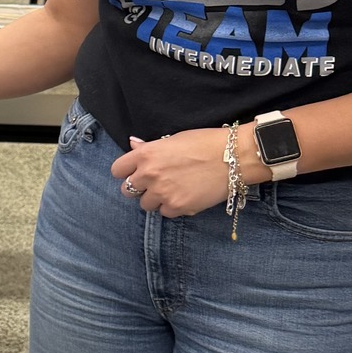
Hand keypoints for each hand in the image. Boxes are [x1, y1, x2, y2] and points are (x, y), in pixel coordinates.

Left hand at [113, 128, 264, 217]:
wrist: (234, 157)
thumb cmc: (206, 143)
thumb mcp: (174, 139)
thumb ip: (150, 148)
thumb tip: (133, 144)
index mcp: (146, 155)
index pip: (117, 170)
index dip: (125, 172)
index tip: (134, 173)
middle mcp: (149, 175)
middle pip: (127, 190)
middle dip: (138, 188)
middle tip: (155, 184)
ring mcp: (162, 192)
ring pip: (146, 205)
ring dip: (156, 199)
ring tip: (174, 189)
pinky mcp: (177, 207)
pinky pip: (165, 213)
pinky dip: (173, 207)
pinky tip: (186, 195)